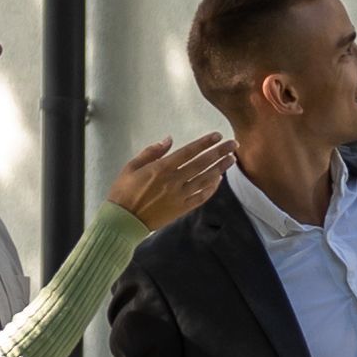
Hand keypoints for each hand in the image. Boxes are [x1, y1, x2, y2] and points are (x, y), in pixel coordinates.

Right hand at [107, 133, 236, 226]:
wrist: (122, 221)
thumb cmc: (123, 191)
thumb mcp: (131, 167)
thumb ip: (151, 152)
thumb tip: (169, 139)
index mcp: (161, 168)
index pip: (189, 152)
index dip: (205, 143)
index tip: (217, 135)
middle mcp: (173, 181)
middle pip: (202, 164)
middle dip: (220, 152)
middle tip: (234, 144)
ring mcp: (179, 196)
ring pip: (205, 180)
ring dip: (220, 169)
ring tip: (232, 160)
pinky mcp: (181, 209)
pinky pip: (201, 197)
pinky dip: (212, 188)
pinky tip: (219, 180)